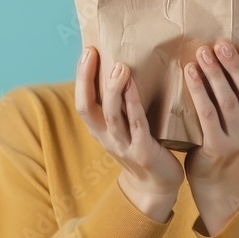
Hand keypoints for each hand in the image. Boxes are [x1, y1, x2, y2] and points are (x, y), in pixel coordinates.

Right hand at [76, 47, 183, 221]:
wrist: (157, 186)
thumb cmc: (143, 148)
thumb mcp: (123, 128)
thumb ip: (119, 106)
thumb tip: (120, 68)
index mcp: (99, 130)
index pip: (82, 102)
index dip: (81, 77)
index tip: (88, 51)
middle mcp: (106, 138)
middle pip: (88, 108)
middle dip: (87, 79)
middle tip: (93, 53)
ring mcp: (123, 146)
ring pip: (111, 116)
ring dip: (113, 90)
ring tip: (119, 67)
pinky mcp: (143, 152)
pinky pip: (137, 125)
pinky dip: (134, 104)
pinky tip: (135, 87)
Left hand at [183, 42, 238, 234]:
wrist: (211, 177)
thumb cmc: (217, 137)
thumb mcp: (233, 119)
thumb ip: (234, 96)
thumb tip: (223, 57)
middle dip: (233, 65)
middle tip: (219, 45)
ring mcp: (238, 139)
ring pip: (228, 100)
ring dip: (215, 74)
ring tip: (202, 53)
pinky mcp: (218, 146)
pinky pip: (208, 114)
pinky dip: (199, 91)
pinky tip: (190, 74)